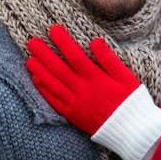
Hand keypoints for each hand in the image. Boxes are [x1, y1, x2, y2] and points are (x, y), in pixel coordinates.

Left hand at [26, 24, 140, 134]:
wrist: (131, 130)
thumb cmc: (130, 99)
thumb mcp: (126, 76)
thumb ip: (109, 58)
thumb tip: (95, 41)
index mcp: (96, 78)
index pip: (75, 56)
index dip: (63, 42)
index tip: (53, 29)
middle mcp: (82, 90)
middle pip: (59, 68)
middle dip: (44, 53)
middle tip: (31, 41)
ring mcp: (75, 103)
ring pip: (53, 84)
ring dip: (40, 70)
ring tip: (29, 58)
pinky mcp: (72, 115)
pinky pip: (54, 101)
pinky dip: (44, 90)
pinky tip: (36, 79)